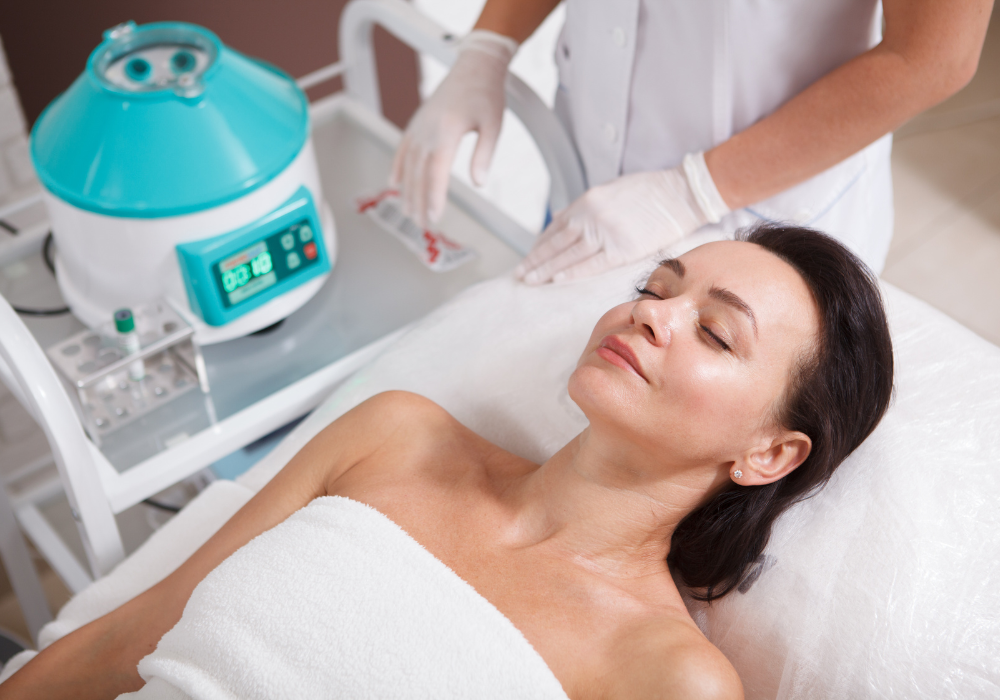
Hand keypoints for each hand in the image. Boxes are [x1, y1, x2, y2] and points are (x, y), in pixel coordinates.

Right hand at [390, 31, 517, 226]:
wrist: (474, 67)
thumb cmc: (486, 94)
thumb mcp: (494, 125)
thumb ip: (485, 155)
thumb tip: (480, 183)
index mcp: (447, 131)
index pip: (436, 172)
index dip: (433, 196)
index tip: (434, 217)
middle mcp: (428, 130)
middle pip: (419, 173)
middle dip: (419, 201)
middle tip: (422, 225)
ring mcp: (419, 127)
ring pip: (409, 165)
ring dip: (408, 191)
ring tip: (409, 213)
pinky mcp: (417, 124)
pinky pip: (403, 149)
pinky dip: (398, 168)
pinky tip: (394, 184)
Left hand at [514, 153, 729, 283]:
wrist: (680, 193)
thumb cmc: (648, 191)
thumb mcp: (609, 190)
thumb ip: (584, 207)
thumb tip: (561, 217)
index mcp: (587, 202)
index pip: (555, 228)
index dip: (539, 245)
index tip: (529, 257)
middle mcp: (591, 217)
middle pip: (556, 244)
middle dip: (535, 260)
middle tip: (520, 274)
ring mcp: (606, 233)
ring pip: (568, 256)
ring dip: (546, 270)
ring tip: (531, 281)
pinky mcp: (623, 249)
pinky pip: (592, 264)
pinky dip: (573, 273)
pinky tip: (557, 280)